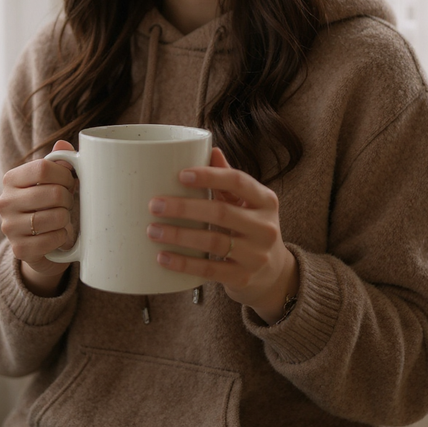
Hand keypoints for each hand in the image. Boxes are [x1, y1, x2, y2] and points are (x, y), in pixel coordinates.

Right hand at [0, 140, 76, 295]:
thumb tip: (64, 146)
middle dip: (68, 198)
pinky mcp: (19, 249)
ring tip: (63, 218)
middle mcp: (5, 202)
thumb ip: (59, 162)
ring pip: (54, 217)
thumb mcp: (53, 181)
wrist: (41, 245)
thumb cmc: (49, 206)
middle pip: (53, 193)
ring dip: (66, 218)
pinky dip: (62, 237)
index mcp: (11, 179)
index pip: (43, 168)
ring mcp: (9, 227)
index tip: (70, 182)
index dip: (65, 175)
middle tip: (68, 203)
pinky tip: (59, 235)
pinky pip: (52, 239)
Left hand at [146, 148, 298, 322]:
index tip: (181, 175)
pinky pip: (209, 269)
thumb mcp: (249, 202)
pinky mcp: (243, 277)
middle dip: (184, 208)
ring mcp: (256, 254)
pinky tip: (163, 257)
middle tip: (154, 205)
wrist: (274, 273)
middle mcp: (265, 226)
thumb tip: (210, 149)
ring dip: (179, 235)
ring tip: (153, 229)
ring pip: (213, 241)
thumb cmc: (253, 227)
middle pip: (221, 212)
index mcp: (266, 200)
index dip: (209, 176)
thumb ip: (229, 179)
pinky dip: (184, 263)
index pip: (238, 181)